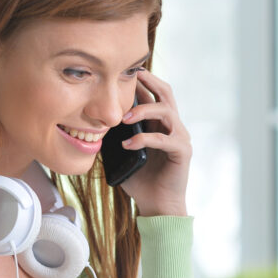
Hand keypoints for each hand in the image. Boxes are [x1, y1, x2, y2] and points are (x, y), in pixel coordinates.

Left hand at [118, 69, 190, 216]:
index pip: (153, 94)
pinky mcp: (182, 152)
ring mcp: (180, 138)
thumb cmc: (141, 181)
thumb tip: (95, 122)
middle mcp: (173, 127)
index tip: (122, 71)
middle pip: (166, 93)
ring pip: (167, 111)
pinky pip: (164, 139)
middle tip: (131, 75)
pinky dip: (144, 139)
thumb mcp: (123, 153)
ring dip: (144, 110)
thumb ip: (116, 136)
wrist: (157, 205)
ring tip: (124, 118)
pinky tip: (128, 145)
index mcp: (160, 124)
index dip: (141, 81)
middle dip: (149, 81)